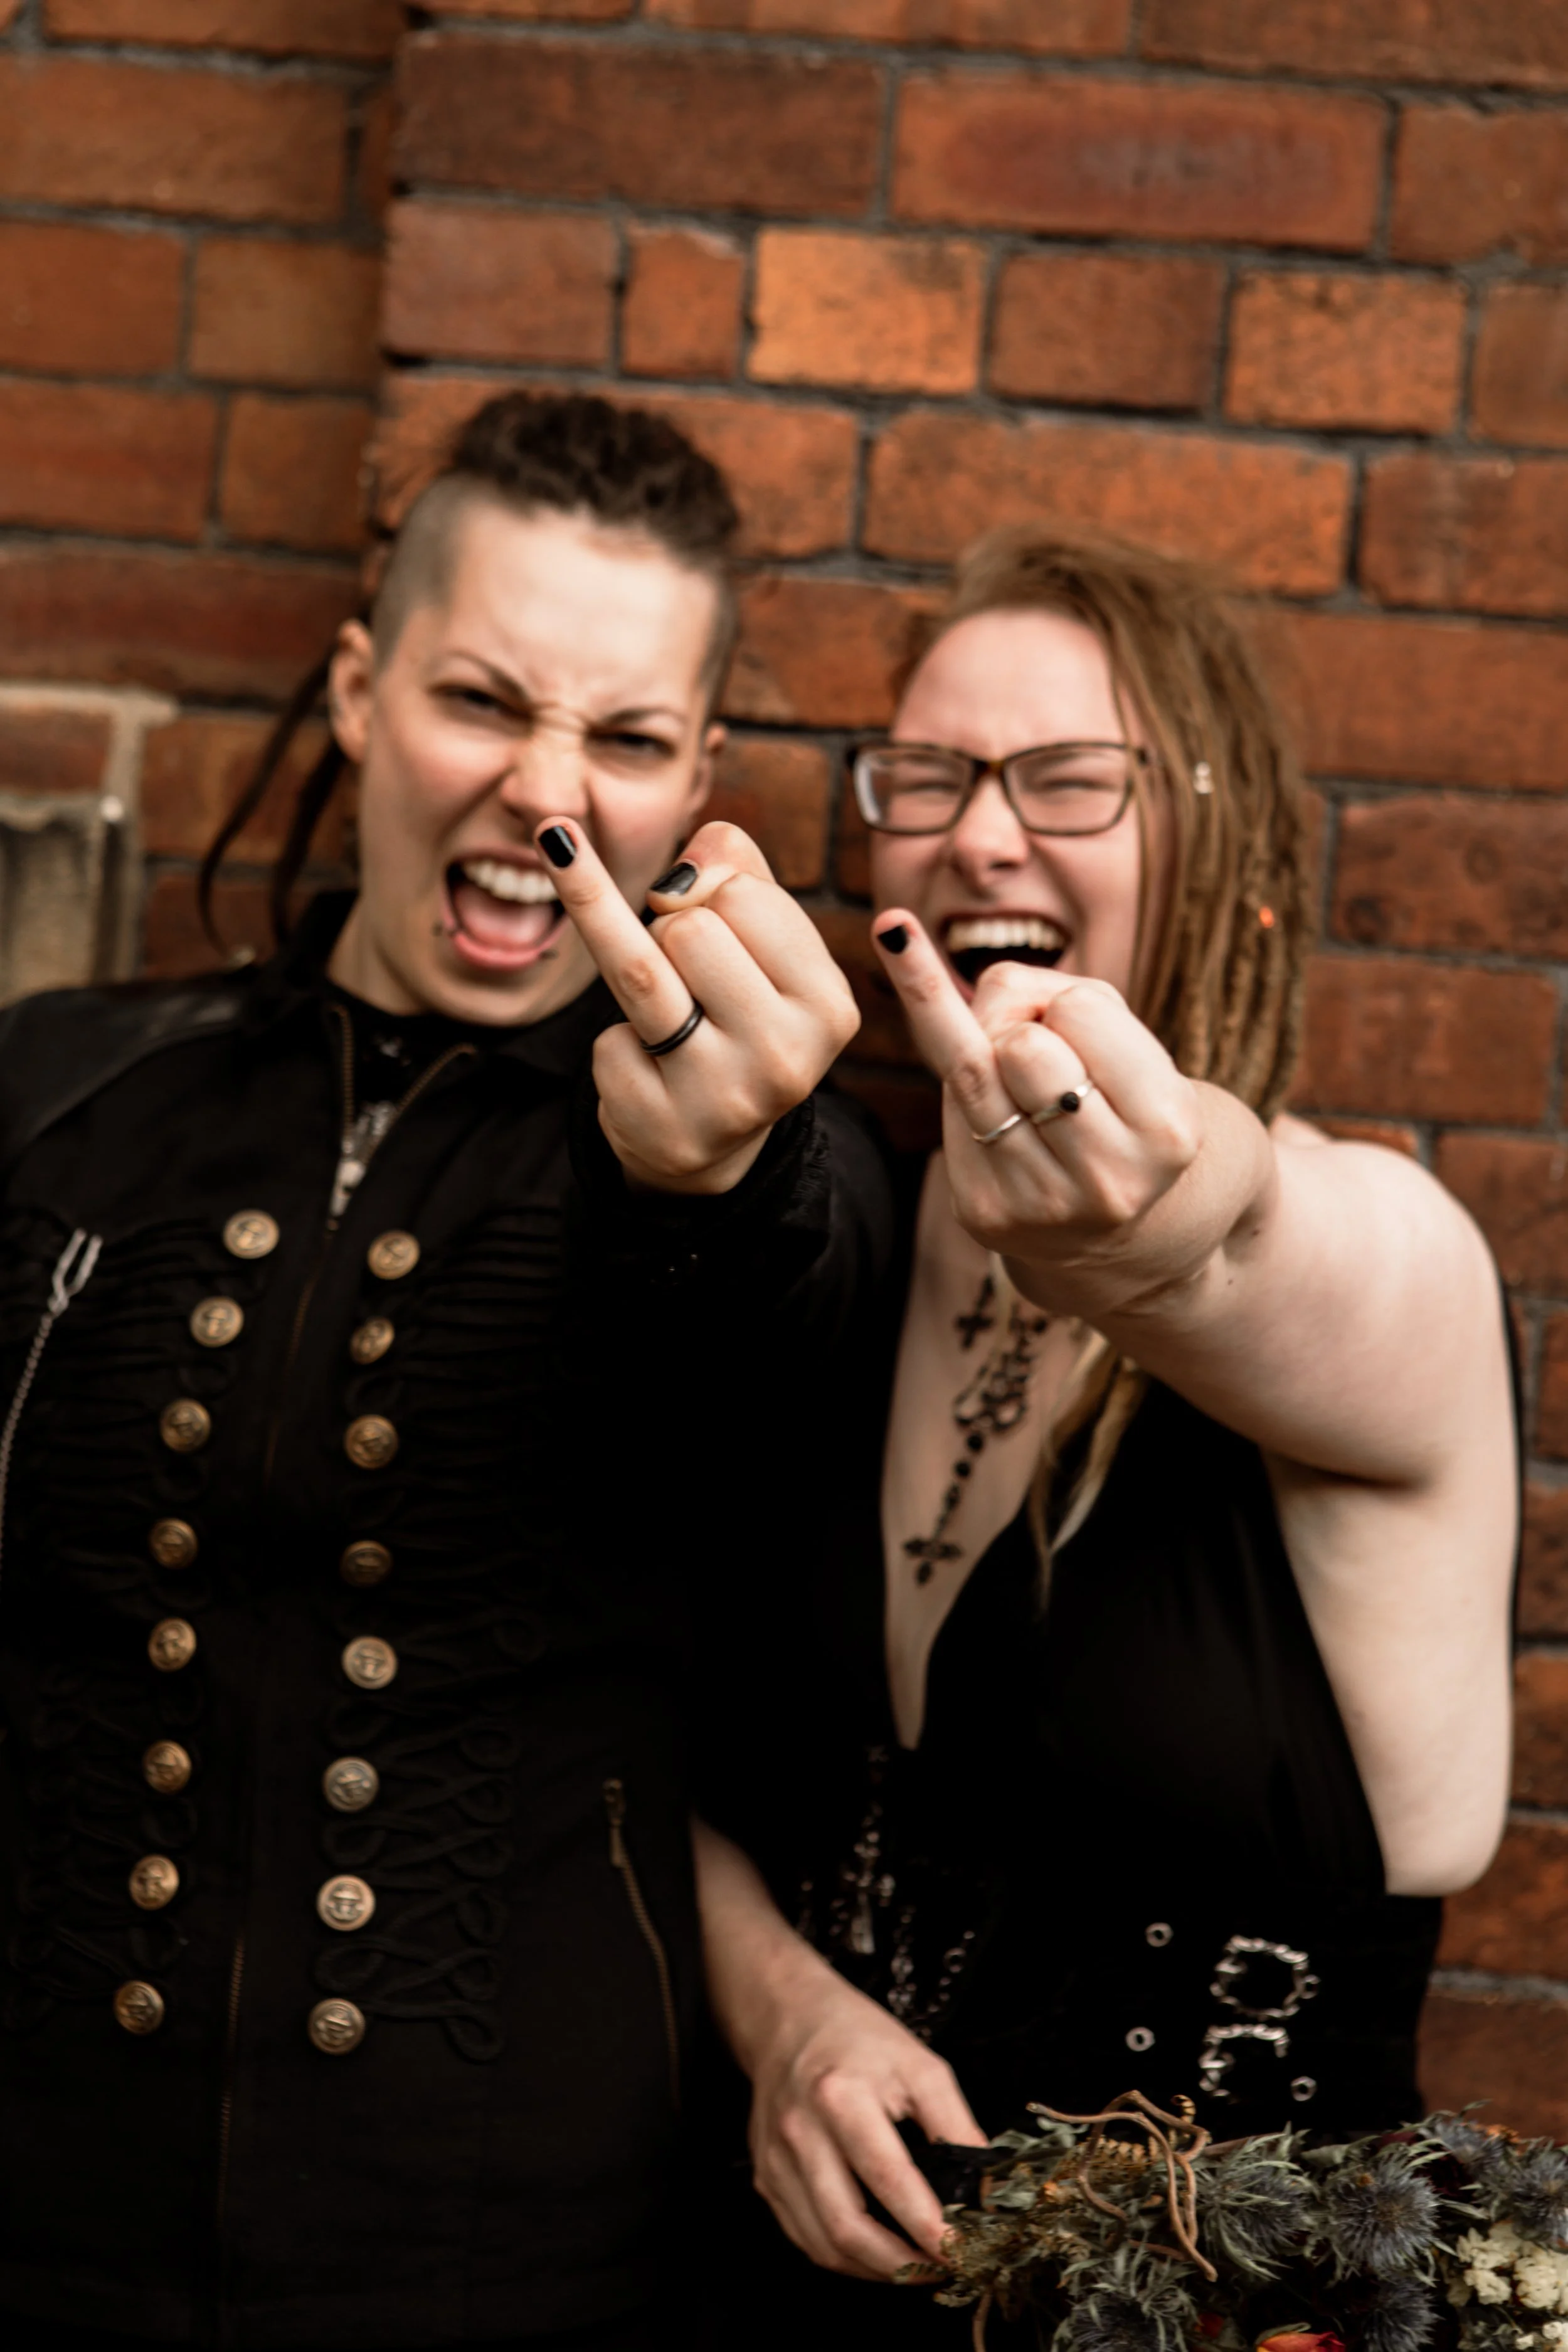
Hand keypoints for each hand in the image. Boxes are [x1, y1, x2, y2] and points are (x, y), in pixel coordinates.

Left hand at [537, 818, 858, 1193]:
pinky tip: (652, 1077)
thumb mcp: (760, 936)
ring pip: (642, 969)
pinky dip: (617, 1045)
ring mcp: (725, 1098)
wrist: (712, 1137)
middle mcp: (788, 1055)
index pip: (741, 890)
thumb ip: (734, 865)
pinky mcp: (662, 1127)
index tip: (718, 927)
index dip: (709, 894)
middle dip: (672, 934)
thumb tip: (685, 865)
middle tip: (691, 981)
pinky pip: (607, 1040)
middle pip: (688, 927)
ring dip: (638, 965)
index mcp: (829, 1004)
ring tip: (665, 999)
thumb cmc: (735, 1009)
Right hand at [744, 1958, 984, 2280]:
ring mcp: (775, 2161)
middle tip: (945, 2269)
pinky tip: (879, 2252)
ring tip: (918, 2267)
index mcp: (840, 2097)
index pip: (889, 2180)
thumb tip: (988, 2190)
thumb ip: (957, 2127)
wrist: (788, 2018)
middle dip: (903, 2265)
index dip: (928, 2227)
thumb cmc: (860, 2038)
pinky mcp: (765, 2178)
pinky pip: (805, 2237)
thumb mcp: (921, 2067)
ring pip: (824, 2245)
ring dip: (876, 2270)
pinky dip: (846, 2257)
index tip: (964, 2252)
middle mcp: (800, 2133)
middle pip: (848, 2227)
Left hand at [872, 913, 1210, 1309]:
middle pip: (1020, 1044)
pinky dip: (965, 1094)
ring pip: (970, 1068)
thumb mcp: (1112, 1031)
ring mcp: (1042, 1205)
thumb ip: (1031, 988)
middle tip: (1050, 1071)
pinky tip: (997, 1119)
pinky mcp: (983, 1215)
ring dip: (987, 1056)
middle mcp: (1111, 1179)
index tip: (1091, 1043)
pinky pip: (947, 1110)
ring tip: (1024, 1092)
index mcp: (1166, 1127)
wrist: (1104, 1217)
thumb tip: (901, 945)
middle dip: (1022, 1032)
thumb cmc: (1104, 1093)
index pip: (1079, 1009)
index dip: (1069, 1005)